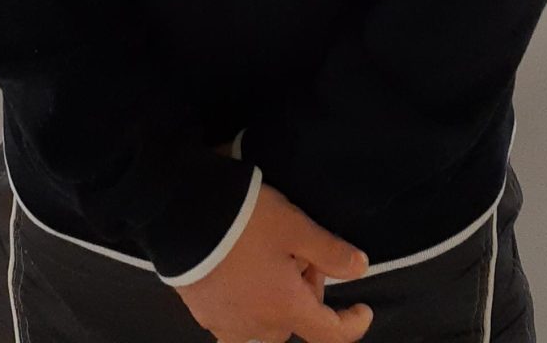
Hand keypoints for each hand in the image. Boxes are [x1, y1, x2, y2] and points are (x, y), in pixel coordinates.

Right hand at [171, 180, 372, 342]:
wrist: (183, 217)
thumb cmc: (245, 221)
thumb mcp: (294, 226)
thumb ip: (330, 251)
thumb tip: (361, 268)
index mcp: (286, 309)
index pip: (330, 334)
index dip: (352, 325)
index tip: (363, 309)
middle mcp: (259, 327)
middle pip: (296, 321)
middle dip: (306, 291)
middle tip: (300, 252)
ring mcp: (228, 325)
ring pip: (266, 322)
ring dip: (276, 300)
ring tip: (269, 260)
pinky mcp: (204, 314)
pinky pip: (236, 319)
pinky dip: (248, 303)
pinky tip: (242, 273)